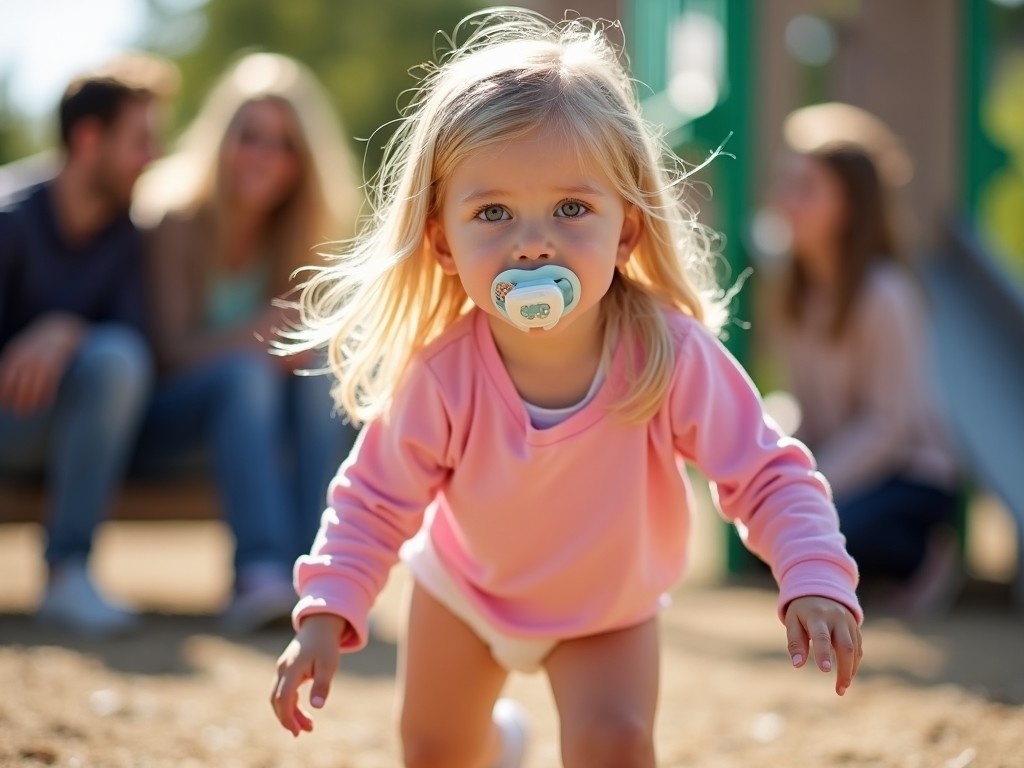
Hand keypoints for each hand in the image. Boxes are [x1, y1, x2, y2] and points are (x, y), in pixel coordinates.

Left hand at [0, 314, 83, 415]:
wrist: (60, 329)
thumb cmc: (39, 344)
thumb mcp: (20, 349)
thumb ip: (11, 364)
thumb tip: (4, 386)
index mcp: (14, 355)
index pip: (3, 379)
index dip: (2, 394)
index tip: (4, 406)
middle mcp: (26, 359)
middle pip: (15, 384)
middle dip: (14, 401)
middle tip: (16, 413)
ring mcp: (41, 362)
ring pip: (31, 387)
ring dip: (28, 402)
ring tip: (27, 413)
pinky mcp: (56, 366)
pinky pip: (48, 384)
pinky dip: (45, 396)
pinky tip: (44, 405)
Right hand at [270, 614, 348, 735]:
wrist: (320, 625)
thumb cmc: (326, 645)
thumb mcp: (329, 664)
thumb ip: (322, 684)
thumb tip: (317, 706)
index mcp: (292, 668)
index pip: (282, 697)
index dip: (287, 717)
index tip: (297, 731)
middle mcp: (282, 669)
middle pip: (276, 700)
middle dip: (287, 718)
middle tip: (303, 732)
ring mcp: (282, 669)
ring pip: (278, 696)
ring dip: (289, 713)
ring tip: (308, 726)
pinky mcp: (285, 669)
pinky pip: (283, 691)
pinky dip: (290, 704)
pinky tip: (302, 713)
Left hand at [784, 596, 862, 695]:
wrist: (820, 591)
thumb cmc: (802, 611)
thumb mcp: (792, 621)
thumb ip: (795, 642)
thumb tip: (797, 665)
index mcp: (817, 615)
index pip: (822, 636)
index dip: (823, 653)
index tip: (824, 671)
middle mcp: (836, 618)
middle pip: (845, 646)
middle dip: (844, 669)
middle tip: (839, 690)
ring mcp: (849, 622)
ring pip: (855, 649)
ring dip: (851, 670)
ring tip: (842, 688)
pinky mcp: (855, 628)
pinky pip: (858, 648)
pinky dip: (854, 663)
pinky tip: (847, 675)